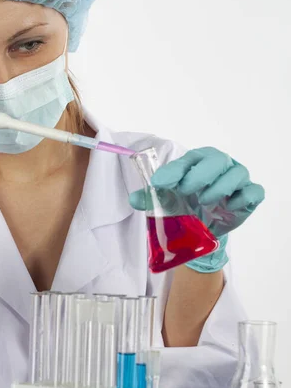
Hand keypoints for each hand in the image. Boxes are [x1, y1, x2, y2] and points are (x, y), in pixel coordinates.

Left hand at [130, 147, 264, 272]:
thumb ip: (151, 199)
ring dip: (218, 188)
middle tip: (185, 190)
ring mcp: (238, 179)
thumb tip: (134, 199)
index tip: (158, 183)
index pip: (188, 160)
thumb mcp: (168, 202)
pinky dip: (242, 199)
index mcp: (198, 161)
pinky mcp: (250, 196)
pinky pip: (253, 192)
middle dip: (199, 175)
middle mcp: (220, 165)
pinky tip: (228, 207)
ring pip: (237, 174)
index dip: (174, 170)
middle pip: (217, 159)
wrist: (205, 228)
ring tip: (204, 201)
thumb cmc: (188, 205)